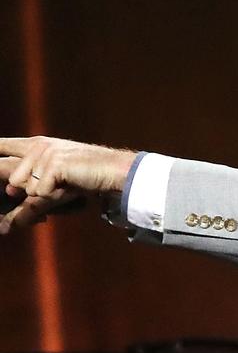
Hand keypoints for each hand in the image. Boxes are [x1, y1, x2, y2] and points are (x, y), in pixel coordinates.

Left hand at [0, 136, 136, 232]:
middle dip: (18, 192)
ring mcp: (44, 154)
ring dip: (42, 197)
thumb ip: (29, 192)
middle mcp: (35, 146)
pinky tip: (68, 187)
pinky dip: (53, 197)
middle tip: (44, 196)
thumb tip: (7, 208)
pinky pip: (40, 193)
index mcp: (34, 144)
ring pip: (24, 188)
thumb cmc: (84, 175)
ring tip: (62, 190)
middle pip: (8, 175)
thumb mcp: (53, 183)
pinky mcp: (53, 165)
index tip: (4, 182)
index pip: (0, 145)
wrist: (111, 170)